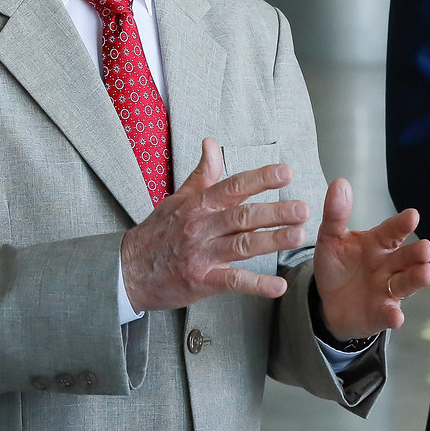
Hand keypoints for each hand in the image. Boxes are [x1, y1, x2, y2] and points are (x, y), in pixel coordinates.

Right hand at [117, 138, 309, 312]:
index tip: (285, 173)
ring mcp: (201, 255)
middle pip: (242, 216)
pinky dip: (256, 285)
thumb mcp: (176, 199)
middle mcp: (200, 227)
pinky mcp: (201, 281)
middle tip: (302, 208)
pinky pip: (233, 281)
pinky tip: (278, 286)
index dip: (259, 179)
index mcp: (197, 205)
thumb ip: (201, 174)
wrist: (127, 270)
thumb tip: (211, 144)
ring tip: (297, 235)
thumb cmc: (156, 234)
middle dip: (274, 211)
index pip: (232, 187)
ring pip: (242, 245)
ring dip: (272, 240)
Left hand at [312, 178, 429, 341]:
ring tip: (426, 273)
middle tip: (426, 248)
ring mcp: (387, 290)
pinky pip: (389, 314)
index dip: (402, 224)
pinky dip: (393, 315)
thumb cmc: (337, 265)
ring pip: (406, 284)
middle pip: (406, 258)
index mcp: (378, 244)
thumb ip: (335, 214)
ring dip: (416, 279)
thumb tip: (340, 182)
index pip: (392, 232)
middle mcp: (389, 265)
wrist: (328, 302)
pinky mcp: (381, 313)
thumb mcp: (330, 238)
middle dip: (417, 254)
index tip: (412, 215)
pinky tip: (395, 315)